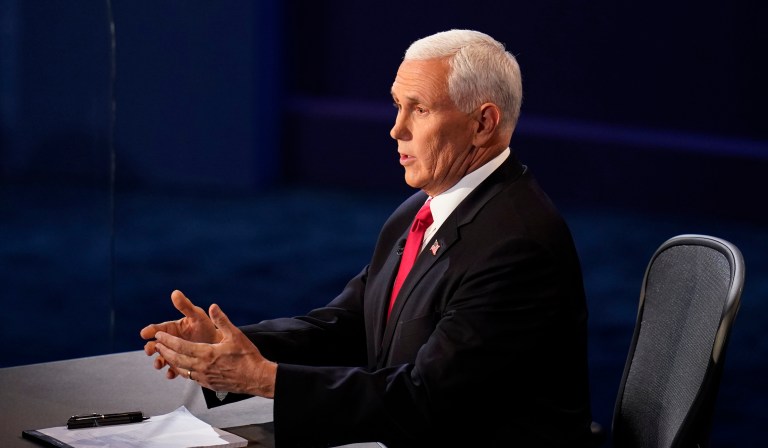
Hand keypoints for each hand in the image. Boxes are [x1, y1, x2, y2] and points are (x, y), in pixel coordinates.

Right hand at [140, 290, 220, 378]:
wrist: (219, 344)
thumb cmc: (207, 327)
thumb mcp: (197, 315)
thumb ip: (185, 306)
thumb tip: (175, 292)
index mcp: (172, 328)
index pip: (158, 329)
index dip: (150, 331)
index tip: (144, 333)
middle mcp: (170, 341)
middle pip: (155, 345)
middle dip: (150, 348)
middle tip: (149, 350)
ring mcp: (174, 353)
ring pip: (161, 358)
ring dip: (158, 361)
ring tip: (159, 364)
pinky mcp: (180, 364)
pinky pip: (173, 369)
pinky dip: (170, 372)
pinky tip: (171, 373)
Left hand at [152, 301, 276, 398]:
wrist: (256, 378)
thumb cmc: (247, 357)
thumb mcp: (235, 335)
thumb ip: (222, 320)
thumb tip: (213, 307)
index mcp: (207, 354)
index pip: (180, 346)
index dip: (167, 340)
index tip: (159, 335)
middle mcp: (202, 367)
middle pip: (177, 359)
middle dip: (165, 351)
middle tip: (156, 345)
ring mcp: (204, 377)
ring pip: (181, 370)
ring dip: (171, 361)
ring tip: (165, 355)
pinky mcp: (208, 384)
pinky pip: (190, 377)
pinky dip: (182, 370)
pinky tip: (182, 367)